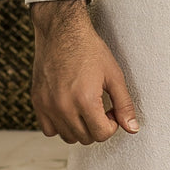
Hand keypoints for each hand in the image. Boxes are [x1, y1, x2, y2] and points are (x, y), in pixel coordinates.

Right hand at [30, 0, 139, 144]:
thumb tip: (132, 128)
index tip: (111, 110)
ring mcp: (47, 105)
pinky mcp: (37, 102)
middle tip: (100, 107)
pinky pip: (49, 129)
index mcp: (85, 100)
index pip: (102, 134)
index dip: (112, 124)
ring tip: (85, 107)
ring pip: (67, 136)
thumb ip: (124, 104)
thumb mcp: (113, 75)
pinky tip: (69, 109)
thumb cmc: (88, 49)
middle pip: (85, 138)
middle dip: (97, 126)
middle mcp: (63, 106)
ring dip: (79, 128)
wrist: (62, 31)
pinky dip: (60, 125)